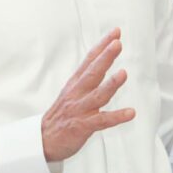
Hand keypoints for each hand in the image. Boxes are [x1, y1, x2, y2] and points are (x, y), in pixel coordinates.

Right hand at [41, 28, 135, 162]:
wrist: (42, 139)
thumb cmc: (61, 115)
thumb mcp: (71, 92)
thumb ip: (86, 78)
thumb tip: (102, 62)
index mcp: (75, 84)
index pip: (90, 60)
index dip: (102, 46)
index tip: (115, 33)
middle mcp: (77, 93)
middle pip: (93, 72)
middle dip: (105, 57)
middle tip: (117, 44)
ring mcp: (80, 109)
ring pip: (97, 95)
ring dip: (111, 84)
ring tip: (124, 73)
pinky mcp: (83, 126)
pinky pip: (102, 121)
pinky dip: (116, 116)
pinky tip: (130, 112)